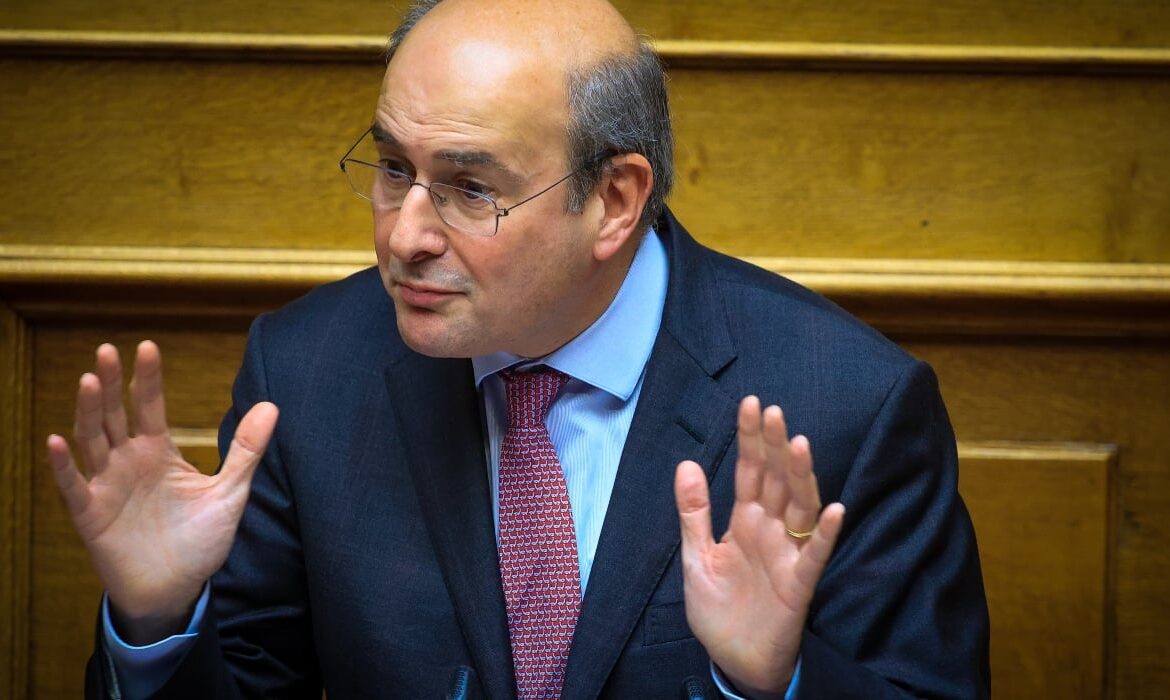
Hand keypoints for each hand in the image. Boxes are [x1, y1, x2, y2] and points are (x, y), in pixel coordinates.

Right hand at [46, 341, 277, 644]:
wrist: (177, 589)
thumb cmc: (199, 540)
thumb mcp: (230, 492)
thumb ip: (247, 450)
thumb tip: (272, 405)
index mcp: (159, 451)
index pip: (150, 406)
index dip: (148, 378)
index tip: (148, 346)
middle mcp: (128, 461)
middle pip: (116, 413)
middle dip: (112, 383)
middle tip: (108, 349)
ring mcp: (107, 485)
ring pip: (93, 440)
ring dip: (88, 411)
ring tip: (89, 380)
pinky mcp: (91, 515)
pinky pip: (73, 487)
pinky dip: (63, 465)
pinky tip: (58, 441)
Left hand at [675, 396, 844, 698]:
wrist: (735, 660)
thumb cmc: (719, 609)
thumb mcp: (696, 556)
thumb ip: (694, 512)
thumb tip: (687, 463)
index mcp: (744, 520)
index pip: (750, 470)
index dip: (751, 439)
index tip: (752, 403)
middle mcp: (770, 529)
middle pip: (776, 480)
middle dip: (775, 446)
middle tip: (775, 411)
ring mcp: (787, 553)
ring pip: (798, 507)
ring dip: (800, 477)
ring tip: (799, 445)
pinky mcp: (799, 583)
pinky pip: (815, 555)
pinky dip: (824, 533)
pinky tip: (833, 510)